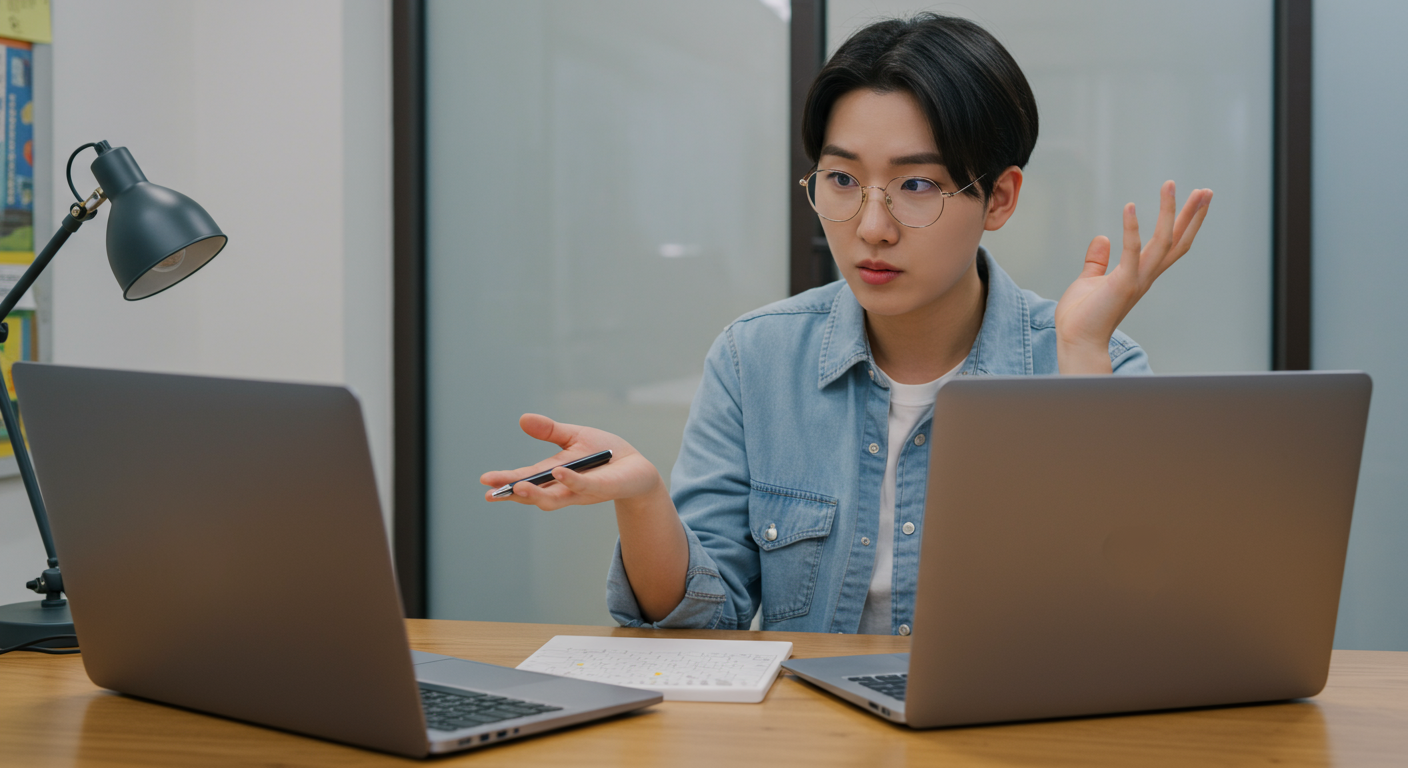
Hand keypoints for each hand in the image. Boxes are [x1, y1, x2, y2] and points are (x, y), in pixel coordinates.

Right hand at [480, 414, 663, 510]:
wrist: (635, 466)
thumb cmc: (603, 453)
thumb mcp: (574, 437)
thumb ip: (549, 430)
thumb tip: (523, 419)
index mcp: (553, 474)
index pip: (525, 479)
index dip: (505, 481)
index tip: (485, 481)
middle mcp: (563, 488)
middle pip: (533, 494)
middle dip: (512, 492)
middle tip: (492, 491)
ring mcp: (581, 491)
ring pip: (553, 499)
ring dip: (535, 494)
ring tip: (518, 486)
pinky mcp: (601, 488)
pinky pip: (583, 486)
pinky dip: (569, 480)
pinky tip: (558, 472)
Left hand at [1055, 181, 1212, 372]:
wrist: (1077, 342)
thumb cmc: (1082, 317)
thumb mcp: (1090, 281)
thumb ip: (1098, 260)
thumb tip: (1102, 237)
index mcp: (1141, 274)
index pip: (1170, 245)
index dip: (1184, 222)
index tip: (1196, 200)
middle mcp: (1145, 276)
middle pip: (1177, 240)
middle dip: (1192, 215)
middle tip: (1206, 190)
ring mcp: (1137, 279)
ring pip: (1163, 241)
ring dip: (1168, 212)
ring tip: (1170, 185)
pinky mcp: (1122, 283)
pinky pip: (1131, 251)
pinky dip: (1132, 229)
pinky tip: (1130, 206)